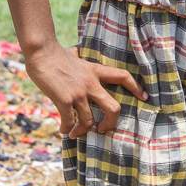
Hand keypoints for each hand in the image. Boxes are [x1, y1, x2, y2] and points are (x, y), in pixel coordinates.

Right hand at [24, 40, 148, 137]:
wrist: (41, 52)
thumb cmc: (55, 53)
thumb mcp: (74, 54)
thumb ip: (79, 57)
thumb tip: (76, 52)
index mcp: (95, 71)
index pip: (123, 76)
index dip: (136, 87)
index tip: (144, 97)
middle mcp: (91, 83)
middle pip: (113, 108)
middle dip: (111, 124)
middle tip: (102, 129)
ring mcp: (78, 93)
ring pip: (89, 121)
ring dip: (82, 132)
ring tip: (75, 134)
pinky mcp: (64, 99)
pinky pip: (70, 122)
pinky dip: (67, 130)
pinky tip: (62, 130)